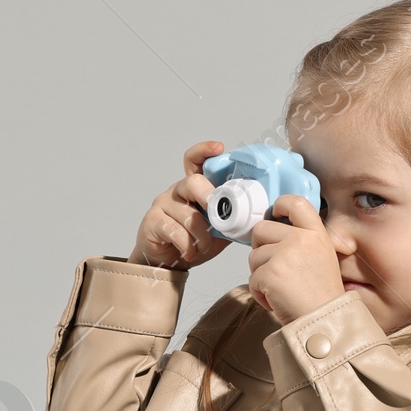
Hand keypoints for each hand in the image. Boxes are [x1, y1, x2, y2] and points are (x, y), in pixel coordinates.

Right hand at [129, 141, 227, 269]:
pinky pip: (174, 231)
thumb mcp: (218, 230)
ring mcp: (163, 205)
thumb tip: (258, 217)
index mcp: (194, 188)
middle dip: (209, 198)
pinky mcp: (153, 221)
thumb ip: (232, 219)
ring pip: (188, 214)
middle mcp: (177, 191)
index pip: (195, 161)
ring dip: (201, 236)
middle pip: (193, 182)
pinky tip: (189, 252)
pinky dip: (187, 245)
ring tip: (203, 246)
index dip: (204, 151)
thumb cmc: (192, 241)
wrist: (168, 263)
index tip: (219, 148)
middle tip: (217, 216)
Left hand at [247, 197, 344, 322]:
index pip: (296, 203)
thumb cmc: (322, 297)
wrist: (324, 322)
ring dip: (260, 275)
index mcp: (316, 234)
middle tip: (274, 268)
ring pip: (253, 256)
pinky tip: (277, 300)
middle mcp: (301, 239)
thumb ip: (302, 242)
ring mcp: (284, 254)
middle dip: (260, 248)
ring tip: (280, 289)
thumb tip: (272, 236)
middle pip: (261, 229)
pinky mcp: (270, 273)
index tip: (274, 213)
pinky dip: (260, 293)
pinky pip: (252, 279)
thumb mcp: (322, 258)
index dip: (279, 204)